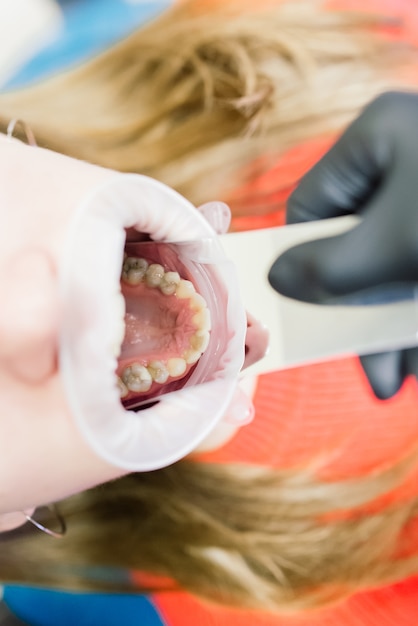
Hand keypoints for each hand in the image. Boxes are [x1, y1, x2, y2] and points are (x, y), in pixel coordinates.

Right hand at [268, 91, 417, 398]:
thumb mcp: (394, 248)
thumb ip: (327, 269)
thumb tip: (279, 281)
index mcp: (379, 139)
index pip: (311, 206)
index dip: (301, 262)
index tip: (303, 311)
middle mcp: (405, 162)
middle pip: (355, 249)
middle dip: (361, 315)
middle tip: (374, 372)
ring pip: (393, 270)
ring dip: (395, 328)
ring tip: (401, 378)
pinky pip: (417, 277)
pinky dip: (417, 318)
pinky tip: (417, 355)